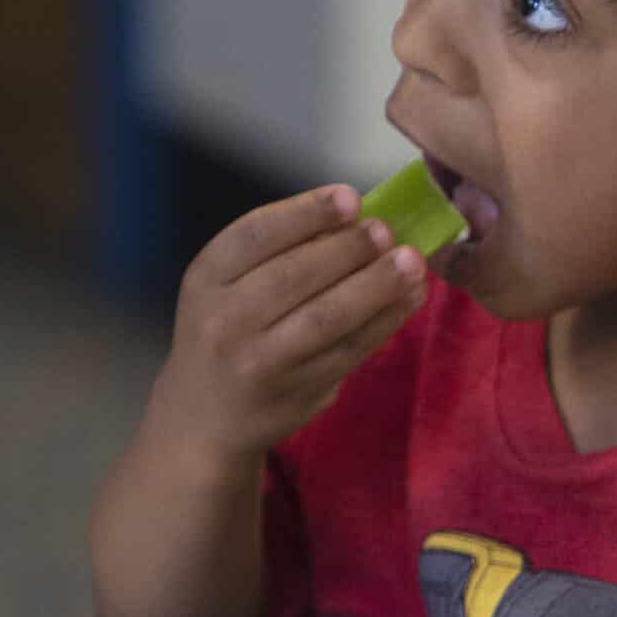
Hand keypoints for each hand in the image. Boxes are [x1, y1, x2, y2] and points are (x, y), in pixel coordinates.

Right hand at [143, 186, 427, 472]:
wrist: (204, 420)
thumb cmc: (226, 332)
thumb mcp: (227, 286)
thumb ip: (278, 252)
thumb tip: (355, 215)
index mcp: (205, 277)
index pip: (256, 235)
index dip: (306, 212)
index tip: (350, 197)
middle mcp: (224, 320)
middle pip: (294, 275)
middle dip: (349, 248)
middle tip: (387, 229)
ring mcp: (259, 362)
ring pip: (327, 317)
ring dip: (377, 285)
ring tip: (412, 261)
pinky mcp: (295, 394)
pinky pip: (349, 350)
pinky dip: (386, 320)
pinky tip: (411, 297)